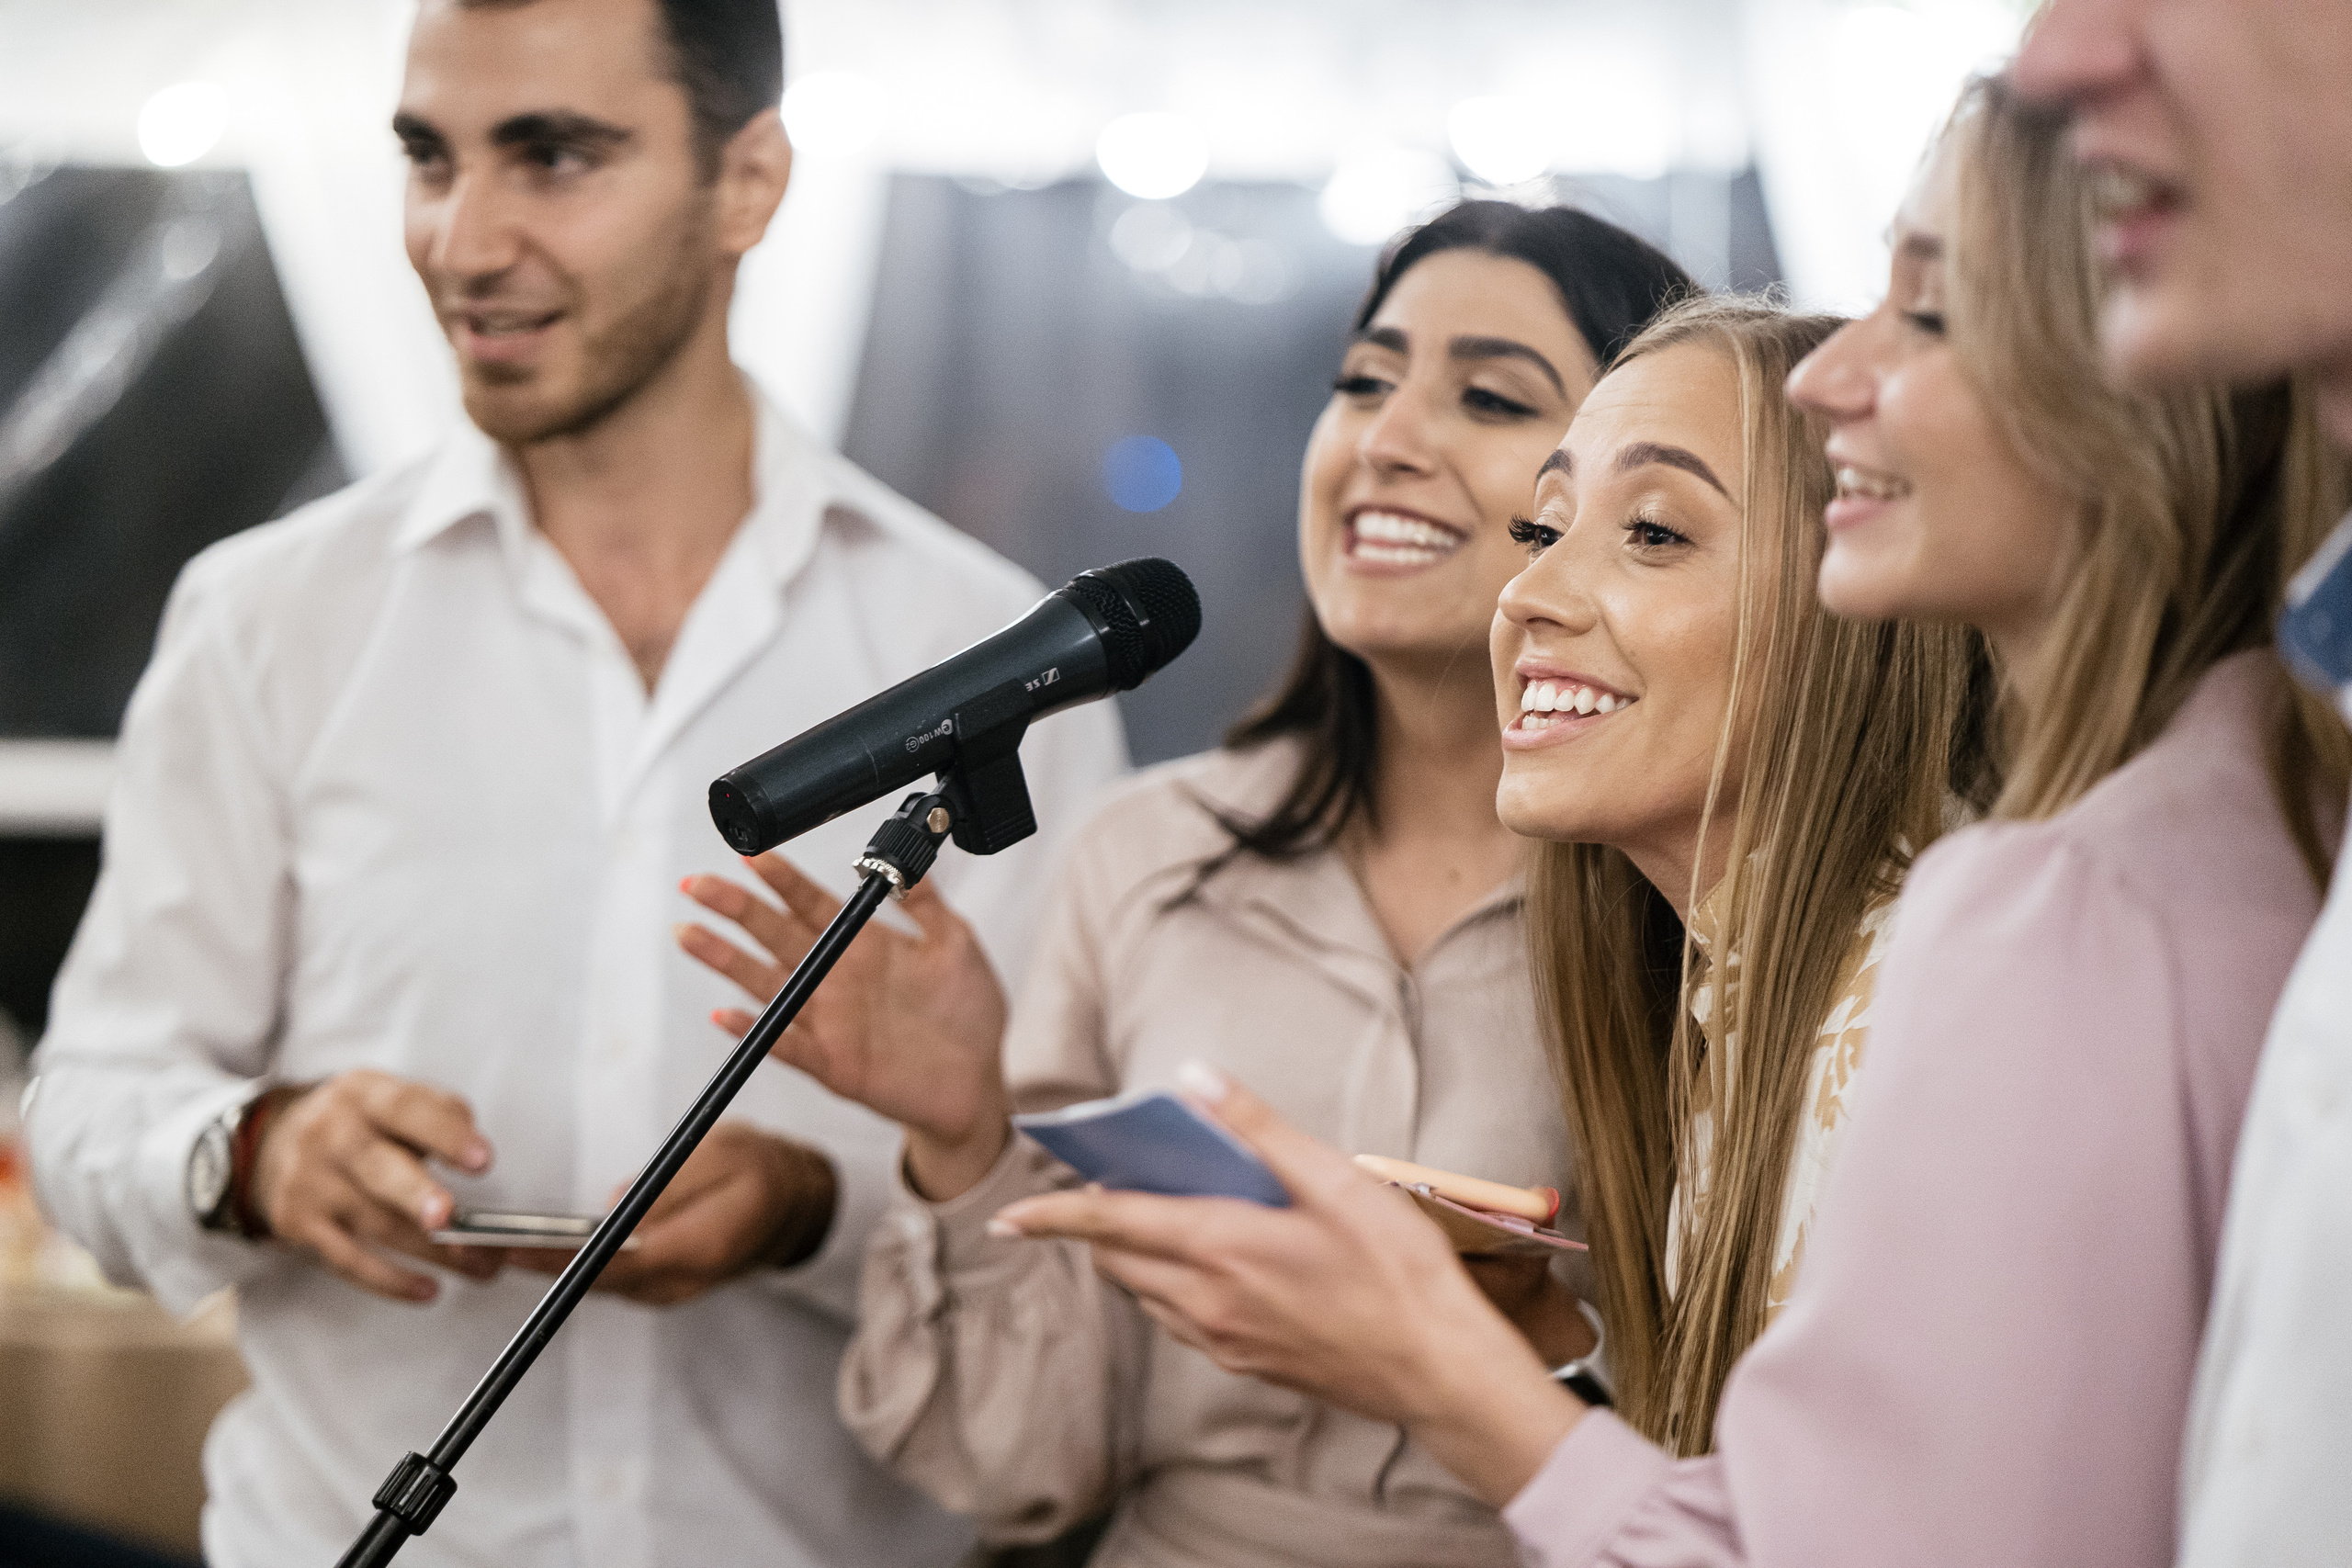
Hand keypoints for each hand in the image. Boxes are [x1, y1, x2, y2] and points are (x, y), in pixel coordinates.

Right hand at [250, 1069, 500, 1303]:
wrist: (273, 1141)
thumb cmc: (354, 1122)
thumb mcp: (391, 1097)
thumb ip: (440, 1114)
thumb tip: (473, 1148)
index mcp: (363, 1095)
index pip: (407, 1109)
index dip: (446, 1135)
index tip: (481, 1160)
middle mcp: (331, 1136)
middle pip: (379, 1168)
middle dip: (416, 1195)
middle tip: (450, 1217)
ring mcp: (310, 1182)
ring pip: (375, 1224)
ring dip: (433, 1251)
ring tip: (480, 1263)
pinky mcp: (297, 1224)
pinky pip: (348, 1261)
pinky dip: (391, 1281)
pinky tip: (427, 1287)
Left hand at [507, 1121, 835, 1306]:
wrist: (797, 1204)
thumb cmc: (761, 1167)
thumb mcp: (723, 1151)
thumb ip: (670, 1183)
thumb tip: (614, 1207)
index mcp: (702, 1245)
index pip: (617, 1262)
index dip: (560, 1258)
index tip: (513, 1246)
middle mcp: (684, 1281)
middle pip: (597, 1283)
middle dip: (537, 1264)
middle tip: (475, 1244)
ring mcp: (673, 1291)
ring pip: (599, 1287)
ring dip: (549, 1269)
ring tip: (491, 1244)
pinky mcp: (662, 1287)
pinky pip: (610, 1282)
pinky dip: (573, 1268)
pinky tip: (537, 1249)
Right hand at [677, 854, 1011, 1199]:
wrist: (978, 1082)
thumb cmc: (968, 1014)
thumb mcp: (957, 946)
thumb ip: (929, 905)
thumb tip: (907, 862)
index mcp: (865, 945)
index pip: (811, 903)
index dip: (781, 879)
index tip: (751, 854)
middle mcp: (838, 978)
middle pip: (776, 935)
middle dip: (735, 909)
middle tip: (697, 885)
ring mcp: (830, 1020)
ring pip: (768, 985)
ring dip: (726, 960)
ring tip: (689, 934)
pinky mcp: (834, 1063)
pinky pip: (787, 1045)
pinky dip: (756, 1030)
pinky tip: (726, 1014)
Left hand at [990, 1063, 1586, 1506]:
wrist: (1438, 1370)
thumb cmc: (1397, 1270)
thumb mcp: (1335, 1179)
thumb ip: (1258, 1127)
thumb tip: (1195, 1080)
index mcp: (1219, 1247)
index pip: (1109, 1225)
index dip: (1052, 1216)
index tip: (1006, 1216)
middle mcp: (1206, 1302)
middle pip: (1118, 1262)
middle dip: (1095, 1227)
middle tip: (1099, 1192)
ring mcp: (1224, 1341)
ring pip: (1147, 1295)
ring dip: (1134, 1259)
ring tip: (1157, 1220)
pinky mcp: (1248, 1364)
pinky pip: (1182, 1323)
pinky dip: (1172, 1289)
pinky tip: (1214, 1267)